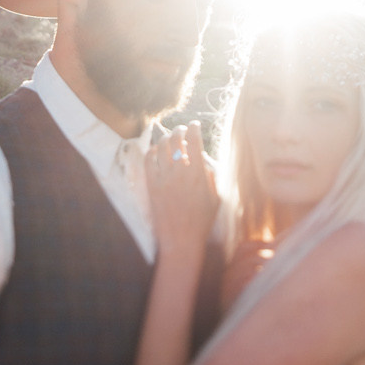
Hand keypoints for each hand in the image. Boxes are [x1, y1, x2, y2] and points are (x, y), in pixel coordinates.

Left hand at [146, 122, 217, 253]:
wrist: (181, 239)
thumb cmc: (202, 220)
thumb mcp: (216, 196)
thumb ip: (210, 174)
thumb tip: (203, 158)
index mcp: (198, 174)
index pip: (194, 141)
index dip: (194, 128)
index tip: (195, 125)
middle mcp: (179, 172)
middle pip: (176, 139)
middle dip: (179, 130)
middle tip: (182, 130)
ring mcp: (163, 178)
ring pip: (161, 147)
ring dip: (166, 138)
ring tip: (170, 138)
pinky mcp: (151, 185)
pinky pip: (148, 160)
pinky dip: (152, 151)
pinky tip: (156, 151)